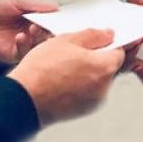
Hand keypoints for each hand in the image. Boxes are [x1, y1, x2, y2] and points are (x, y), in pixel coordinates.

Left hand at [0, 0, 56, 63]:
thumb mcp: (17, 0)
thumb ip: (36, 3)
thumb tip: (57, 6)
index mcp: (34, 18)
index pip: (51, 22)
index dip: (57, 21)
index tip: (62, 19)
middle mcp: (30, 32)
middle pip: (48, 35)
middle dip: (50, 31)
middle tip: (49, 26)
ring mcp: (23, 44)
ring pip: (39, 46)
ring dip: (39, 38)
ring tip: (33, 28)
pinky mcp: (13, 54)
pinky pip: (25, 53)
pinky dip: (25, 45)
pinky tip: (20, 36)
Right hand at [8, 28, 124, 125]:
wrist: (24, 99)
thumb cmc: (41, 71)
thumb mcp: (67, 40)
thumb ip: (93, 35)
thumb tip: (108, 34)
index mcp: (104, 68)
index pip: (118, 51)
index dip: (109, 42)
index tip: (102, 39)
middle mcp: (103, 87)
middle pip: (107, 65)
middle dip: (95, 55)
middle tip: (76, 50)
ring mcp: (93, 101)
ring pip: (95, 78)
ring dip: (85, 69)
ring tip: (64, 63)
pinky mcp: (82, 109)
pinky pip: (86, 90)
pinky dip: (78, 82)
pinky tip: (62, 76)